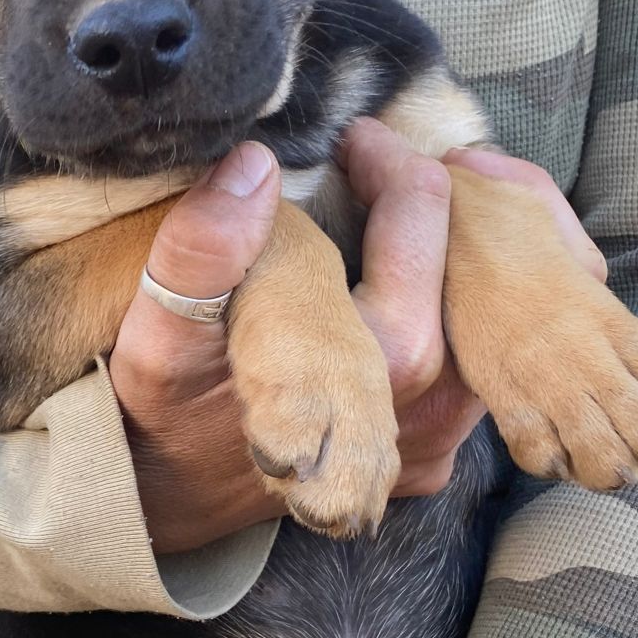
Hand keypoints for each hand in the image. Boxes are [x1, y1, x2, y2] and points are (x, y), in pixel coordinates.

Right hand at [113, 127, 605, 553]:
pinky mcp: (432, 457)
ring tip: (402, 209)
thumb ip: (202, 254)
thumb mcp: (156, 332)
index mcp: (361, 366)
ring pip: (482, 316)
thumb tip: (253, 168)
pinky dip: (457, 311)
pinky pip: (475, 366)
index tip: (348, 137)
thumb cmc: (157, 408)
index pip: (417, 218)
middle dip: (435, 199)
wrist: (166, 500)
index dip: (383, 160)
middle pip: (471, 263)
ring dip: (452, 253)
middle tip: (383, 160)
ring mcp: (433, 438)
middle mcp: (417, 407)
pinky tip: (418, 278)